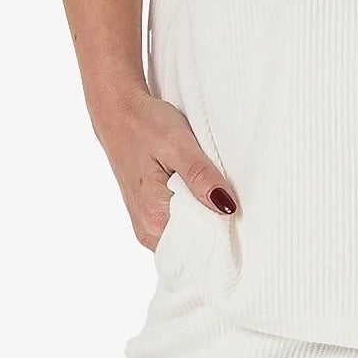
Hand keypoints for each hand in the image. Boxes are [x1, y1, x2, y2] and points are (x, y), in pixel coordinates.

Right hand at [90, 85, 239, 248]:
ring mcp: (146, 224)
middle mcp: (148, 229)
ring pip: (188, 234)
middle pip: (195, 244)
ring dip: (205, 217)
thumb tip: (226, 206)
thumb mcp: (178, 144)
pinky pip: (179, 224)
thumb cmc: (144, 124)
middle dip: (216, 227)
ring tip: (214, 192)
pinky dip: (194, 211)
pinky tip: (199, 192)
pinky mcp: (149, 213)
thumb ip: (200, 176)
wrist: (117, 111)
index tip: (240, 216)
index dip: (223, 234)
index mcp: (154, 220)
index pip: (200, 247)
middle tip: (231, 199)